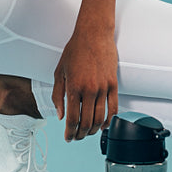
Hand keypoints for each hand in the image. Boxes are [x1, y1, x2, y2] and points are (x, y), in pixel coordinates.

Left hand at [50, 23, 119, 142]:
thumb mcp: (59, 72)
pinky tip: (103, 125)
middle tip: (76, 137)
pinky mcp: (113, 84)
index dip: (69, 132)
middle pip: (86, 122)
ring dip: (93, 130)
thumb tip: (60, 115)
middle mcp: (89, 89)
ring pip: (100, 118)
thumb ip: (57, 95)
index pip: (72, 118)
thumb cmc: (75, 50)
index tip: (68, 137)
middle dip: (80, 134)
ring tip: (87, 132)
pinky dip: (109, 120)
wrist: (93, 34)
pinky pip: (114, 108)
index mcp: (73, 87)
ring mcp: (103, 87)